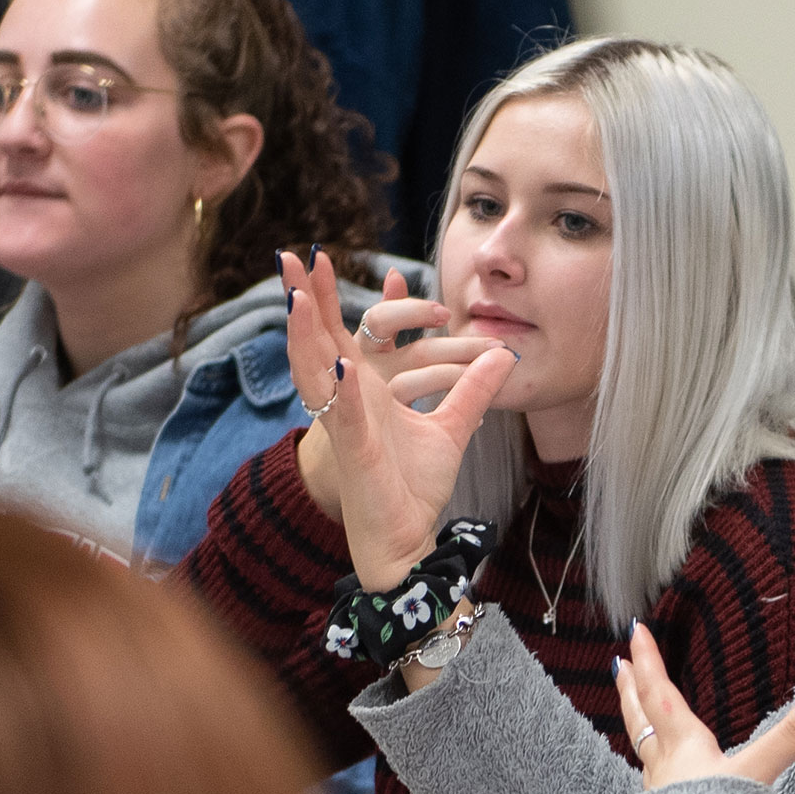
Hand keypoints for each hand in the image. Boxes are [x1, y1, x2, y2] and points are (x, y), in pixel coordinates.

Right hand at [280, 250, 515, 590]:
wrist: (407, 537)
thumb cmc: (415, 485)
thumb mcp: (453, 427)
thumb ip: (473, 390)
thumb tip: (502, 355)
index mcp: (364, 391)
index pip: (341, 333)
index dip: (336, 298)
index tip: (344, 261)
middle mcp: (345, 402)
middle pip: (315, 342)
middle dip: (302, 299)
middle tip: (291, 256)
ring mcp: (344, 425)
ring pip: (314, 373)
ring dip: (305, 335)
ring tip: (297, 298)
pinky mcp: (354, 452)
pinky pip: (345, 416)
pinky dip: (344, 389)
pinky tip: (342, 362)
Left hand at [615, 621, 794, 789]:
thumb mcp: (759, 772)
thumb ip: (791, 736)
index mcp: (684, 745)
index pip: (659, 692)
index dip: (648, 660)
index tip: (635, 632)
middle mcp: (664, 765)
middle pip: (639, 716)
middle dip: (629, 686)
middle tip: (618, 662)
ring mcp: (659, 791)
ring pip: (642, 746)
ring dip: (637, 720)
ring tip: (633, 707)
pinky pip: (652, 776)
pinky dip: (652, 759)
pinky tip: (660, 769)